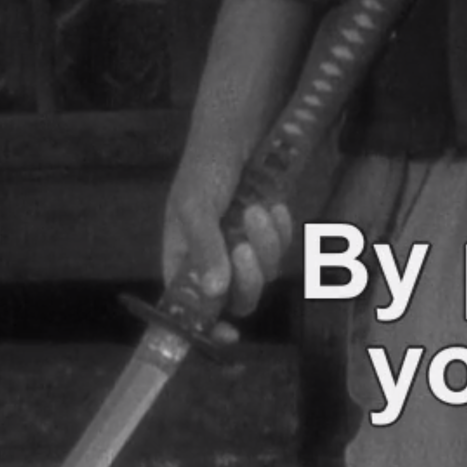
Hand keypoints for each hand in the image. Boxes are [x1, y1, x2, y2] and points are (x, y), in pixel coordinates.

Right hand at [161, 149, 291, 321]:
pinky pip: (282, 246)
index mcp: (184, 260)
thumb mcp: (195, 206)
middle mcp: (214, 260)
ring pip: (265, 271)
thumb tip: (213, 292)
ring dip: (265, 244)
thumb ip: (203, 248)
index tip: (227, 335)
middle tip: (243, 249)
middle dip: (248, 277)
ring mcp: (244, 246)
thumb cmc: (206, 168)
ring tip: (257, 208)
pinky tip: (274, 204)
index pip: (191, 308)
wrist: (241, 131)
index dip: (206, 327)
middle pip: (239, 297)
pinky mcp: (269, 231)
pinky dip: (280, 228)